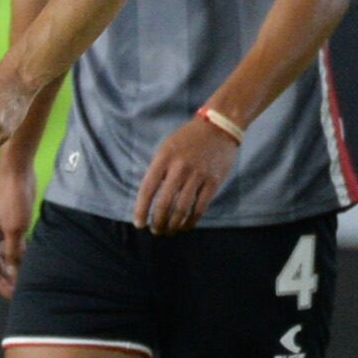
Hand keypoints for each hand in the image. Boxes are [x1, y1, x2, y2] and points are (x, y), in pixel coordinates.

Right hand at [0, 161, 37, 297]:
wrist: (18, 171)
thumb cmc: (12, 197)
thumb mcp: (14, 227)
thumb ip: (14, 253)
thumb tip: (16, 276)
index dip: (1, 284)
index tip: (13, 294)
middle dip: (9, 279)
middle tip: (22, 291)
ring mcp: (4, 230)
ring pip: (9, 256)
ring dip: (16, 268)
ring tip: (27, 280)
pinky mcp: (15, 223)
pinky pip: (18, 245)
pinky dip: (23, 255)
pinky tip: (32, 262)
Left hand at [132, 113, 239, 234]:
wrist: (218, 126)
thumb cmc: (188, 138)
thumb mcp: (166, 147)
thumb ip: (158, 169)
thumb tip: (149, 198)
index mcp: (164, 158)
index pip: (147, 189)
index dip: (141, 210)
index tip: (139, 224)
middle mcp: (180, 167)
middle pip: (164, 203)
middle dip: (158, 222)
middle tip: (155, 231)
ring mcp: (198, 175)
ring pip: (182, 209)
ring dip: (173, 225)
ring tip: (168, 231)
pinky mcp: (213, 182)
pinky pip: (200, 207)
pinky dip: (191, 221)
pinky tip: (185, 226)